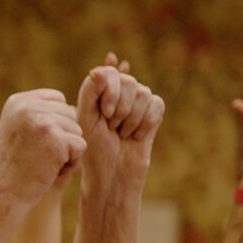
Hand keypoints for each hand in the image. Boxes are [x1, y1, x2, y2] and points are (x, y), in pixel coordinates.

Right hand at [0, 88, 85, 202]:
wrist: (1, 196)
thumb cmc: (13, 167)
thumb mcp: (19, 130)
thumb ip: (40, 112)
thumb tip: (75, 105)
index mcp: (18, 101)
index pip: (58, 100)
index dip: (54, 124)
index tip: (31, 142)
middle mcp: (28, 106)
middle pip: (70, 113)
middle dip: (61, 136)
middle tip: (35, 155)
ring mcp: (42, 122)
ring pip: (78, 129)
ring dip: (66, 150)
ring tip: (41, 162)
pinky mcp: (56, 139)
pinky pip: (80, 146)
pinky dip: (70, 162)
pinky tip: (48, 169)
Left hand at [76, 62, 164, 190]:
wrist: (114, 174)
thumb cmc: (95, 149)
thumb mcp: (86, 121)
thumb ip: (89, 93)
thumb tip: (98, 69)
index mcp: (99, 93)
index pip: (110, 73)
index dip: (111, 92)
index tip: (105, 114)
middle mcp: (119, 94)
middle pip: (129, 81)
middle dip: (121, 109)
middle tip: (112, 128)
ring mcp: (137, 102)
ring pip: (144, 93)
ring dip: (132, 120)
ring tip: (122, 134)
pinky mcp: (153, 112)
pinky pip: (156, 104)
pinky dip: (146, 123)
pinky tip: (136, 136)